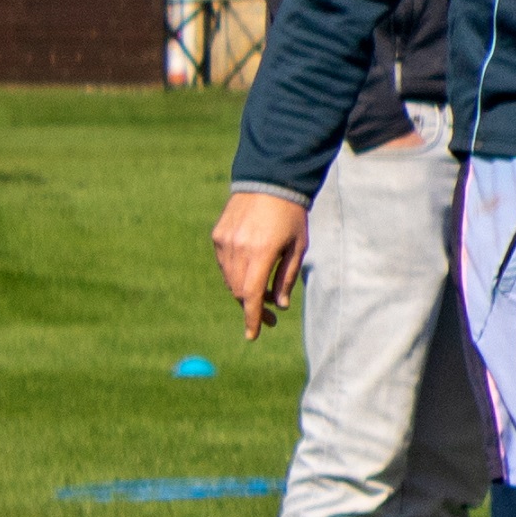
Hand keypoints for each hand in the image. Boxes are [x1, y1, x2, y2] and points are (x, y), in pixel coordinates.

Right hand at [212, 190, 311, 338]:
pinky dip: (236, 274)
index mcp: (261, 252)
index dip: (251, 317)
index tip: (253, 335)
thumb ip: (286, 277)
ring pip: (229, 279)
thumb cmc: (291, 215)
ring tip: (264, 293)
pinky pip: (224, 264)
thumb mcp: (298, 246)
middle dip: (251, 307)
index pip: (250, 294)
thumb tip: (278, 305)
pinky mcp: (218, 235)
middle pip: (238, 291)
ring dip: (243, 292)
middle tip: (269, 316)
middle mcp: (238, 248)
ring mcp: (224, 241)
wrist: (269, 181)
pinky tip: (251, 272)